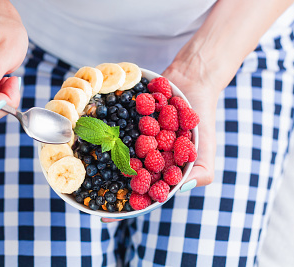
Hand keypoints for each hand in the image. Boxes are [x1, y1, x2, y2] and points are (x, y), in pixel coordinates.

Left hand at [100, 65, 218, 222]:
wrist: (193, 79)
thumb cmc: (202, 116)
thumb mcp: (206, 148)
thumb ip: (200, 173)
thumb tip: (179, 190)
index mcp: (162, 167)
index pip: (145, 192)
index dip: (129, 204)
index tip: (107, 214)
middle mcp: (146, 154)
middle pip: (125, 175)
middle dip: (111, 185)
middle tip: (90, 194)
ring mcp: (135, 136)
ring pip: (116, 152)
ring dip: (105, 160)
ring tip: (87, 167)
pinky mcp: (127, 118)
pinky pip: (115, 127)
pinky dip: (106, 131)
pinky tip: (92, 135)